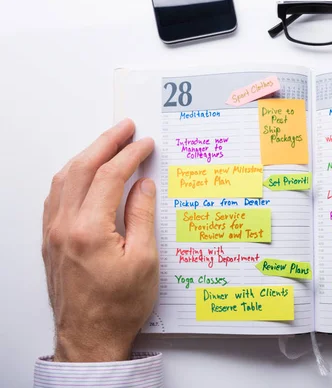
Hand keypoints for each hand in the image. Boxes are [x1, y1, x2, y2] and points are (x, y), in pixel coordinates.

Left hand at [42, 119, 156, 361]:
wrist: (89, 337)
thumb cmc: (118, 306)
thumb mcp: (144, 261)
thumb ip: (141, 216)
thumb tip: (142, 185)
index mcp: (89, 230)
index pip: (111, 177)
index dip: (130, 155)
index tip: (145, 145)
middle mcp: (64, 226)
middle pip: (83, 169)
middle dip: (106, 143)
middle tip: (125, 129)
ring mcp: (53, 233)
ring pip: (65, 179)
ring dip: (86, 156)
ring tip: (106, 143)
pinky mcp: (51, 241)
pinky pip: (56, 196)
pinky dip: (71, 176)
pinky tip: (82, 174)